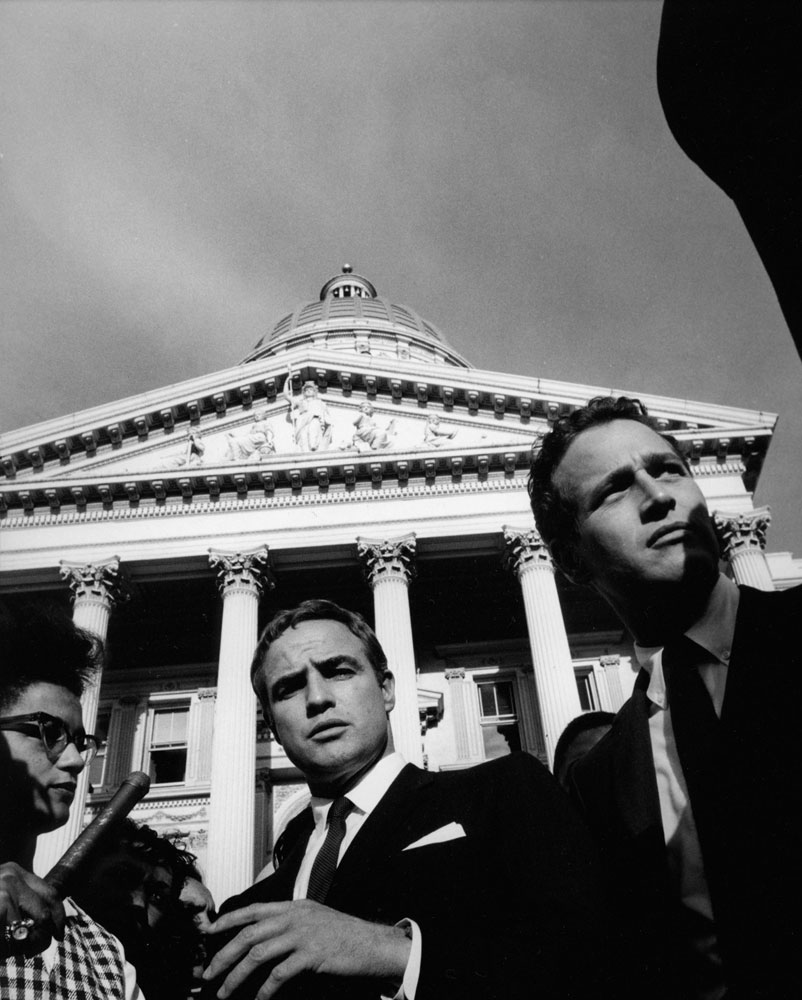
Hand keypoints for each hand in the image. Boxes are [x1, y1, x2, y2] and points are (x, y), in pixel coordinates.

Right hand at [0, 862, 64, 956]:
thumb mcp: (2, 901)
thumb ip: (22, 903)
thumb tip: (50, 923)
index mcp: (14, 872)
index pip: (50, 892)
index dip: (58, 915)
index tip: (58, 933)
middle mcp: (11, 875)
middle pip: (46, 911)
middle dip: (44, 935)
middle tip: (34, 950)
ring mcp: (5, 889)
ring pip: (36, 926)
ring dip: (26, 945)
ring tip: (9, 950)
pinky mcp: (0, 903)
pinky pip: (19, 936)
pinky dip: (11, 949)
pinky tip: (2, 948)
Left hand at [203, 899, 410, 999]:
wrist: (370, 943)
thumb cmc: (342, 934)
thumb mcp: (314, 918)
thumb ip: (290, 922)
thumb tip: (263, 934)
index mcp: (293, 907)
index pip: (253, 910)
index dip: (228, 921)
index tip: (209, 932)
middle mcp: (294, 917)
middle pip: (249, 934)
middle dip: (224, 955)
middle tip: (209, 974)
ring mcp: (302, 935)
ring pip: (258, 954)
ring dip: (237, 976)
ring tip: (225, 992)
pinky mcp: (311, 955)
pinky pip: (279, 973)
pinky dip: (265, 989)